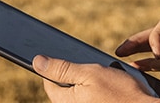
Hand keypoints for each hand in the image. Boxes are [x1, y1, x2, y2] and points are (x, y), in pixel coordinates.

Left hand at [33, 55, 156, 102]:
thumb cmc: (122, 94)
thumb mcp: (90, 73)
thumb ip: (62, 68)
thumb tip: (37, 62)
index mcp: (66, 101)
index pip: (50, 83)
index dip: (57, 69)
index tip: (71, 63)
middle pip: (66, 91)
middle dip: (79, 78)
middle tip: (98, 74)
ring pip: (82, 95)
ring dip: (92, 87)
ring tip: (111, 83)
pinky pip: (94, 100)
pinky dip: (102, 95)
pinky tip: (115, 92)